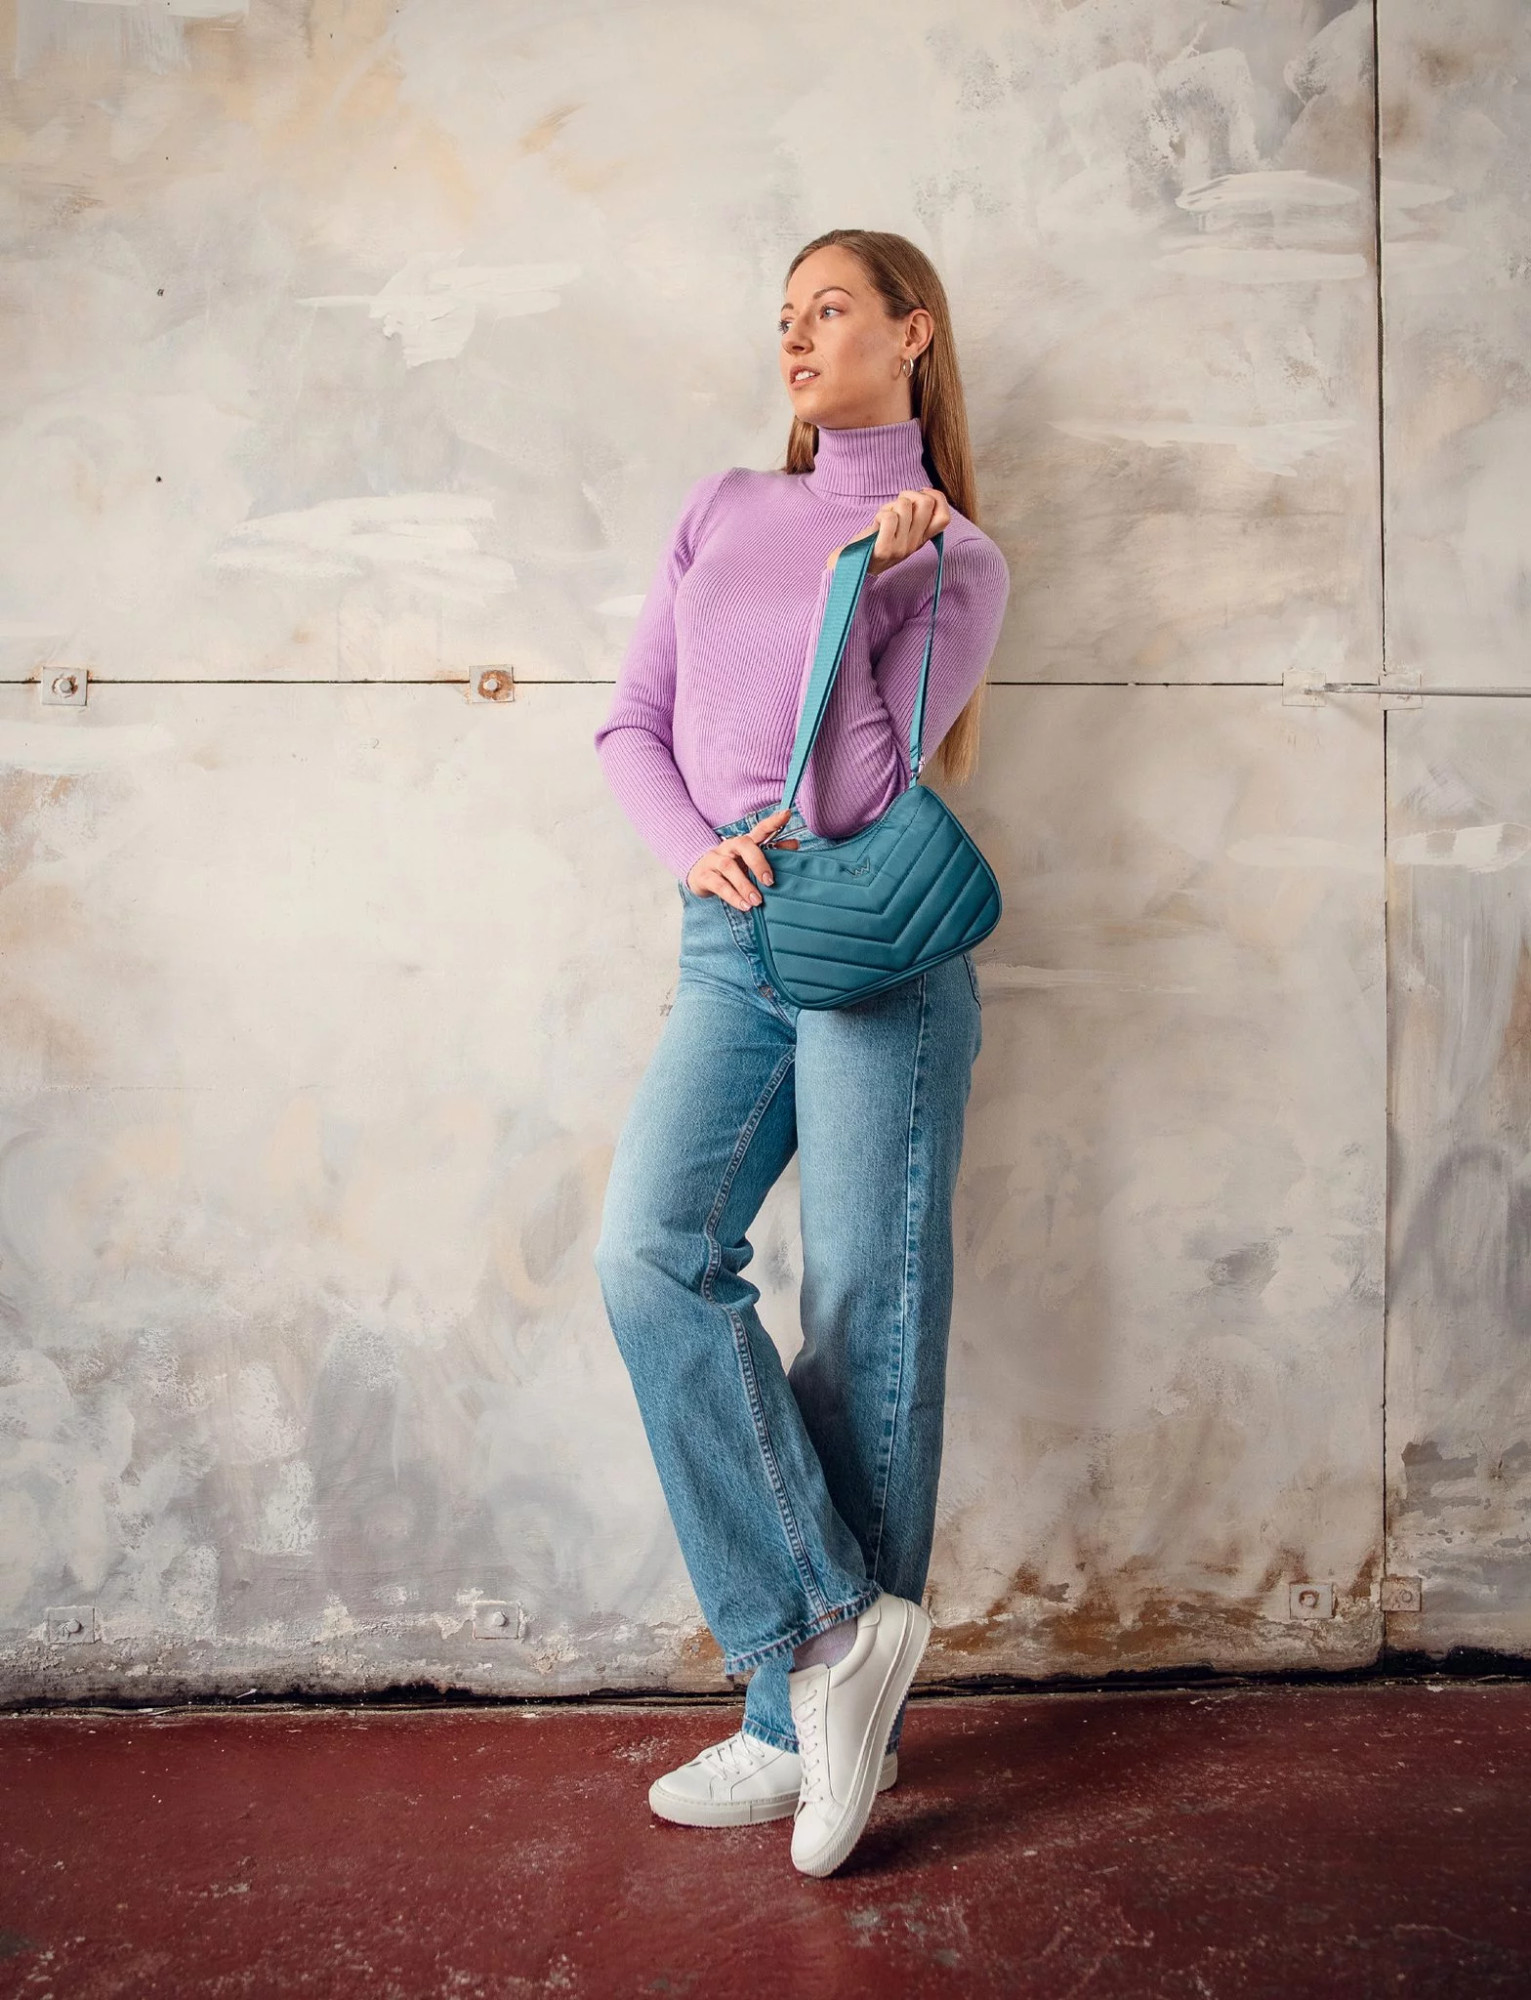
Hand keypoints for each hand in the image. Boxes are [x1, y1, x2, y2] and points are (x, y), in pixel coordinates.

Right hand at [685, 807, 793, 910]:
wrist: (699, 876)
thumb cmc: (732, 868)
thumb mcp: (750, 862)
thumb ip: (772, 853)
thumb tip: (796, 844)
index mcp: (744, 843)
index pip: (760, 829)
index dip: (773, 822)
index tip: (787, 814)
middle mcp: (729, 847)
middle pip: (743, 844)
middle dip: (758, 862)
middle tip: (770, 881)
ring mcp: (714, 860)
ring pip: (729, 867)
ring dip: (745, 885)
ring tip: (757, 901)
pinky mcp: (704, 876)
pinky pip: (719, 885)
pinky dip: (733, 896)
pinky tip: (745, 906)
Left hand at [826, 486, 951, 577]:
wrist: (854, 565)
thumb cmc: (876, 540)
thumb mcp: (902, 528)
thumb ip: (915, 514)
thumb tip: (925, 492)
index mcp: (922, 538)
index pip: (944, 517)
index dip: (937, 498)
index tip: (922, 493)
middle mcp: (915, 544)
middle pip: (926, 504)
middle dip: (909, 494)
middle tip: (896, 505)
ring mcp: (901, 548)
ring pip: (905, 506)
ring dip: (890, 506)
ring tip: (883, 519)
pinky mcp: (885, 549)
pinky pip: (889, 517)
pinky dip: (880, 514)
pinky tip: (876, 525)